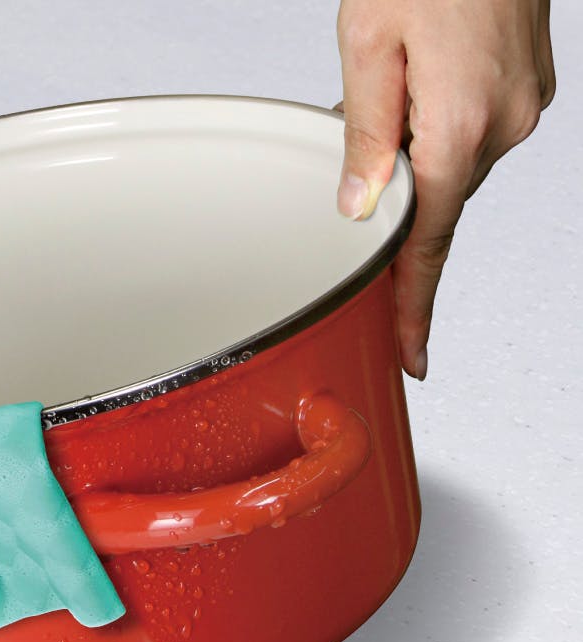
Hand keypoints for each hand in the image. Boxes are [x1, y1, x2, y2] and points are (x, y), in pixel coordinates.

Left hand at [336, 0, 554, 379]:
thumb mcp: (368, 43)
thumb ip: (363, 133)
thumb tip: (360, 207)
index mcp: (457, 126)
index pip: (427, 245)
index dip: (411, 306)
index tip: (408, 352)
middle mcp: (504, 125)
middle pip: (433, 202)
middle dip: (391, 191)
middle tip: (357, 134)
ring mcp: (524, 105)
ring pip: (451, 165)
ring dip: (414, 149)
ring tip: (393, 85)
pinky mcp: (530, 86)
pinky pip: (472, 132)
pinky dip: (438, 124)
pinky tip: (422, 80)